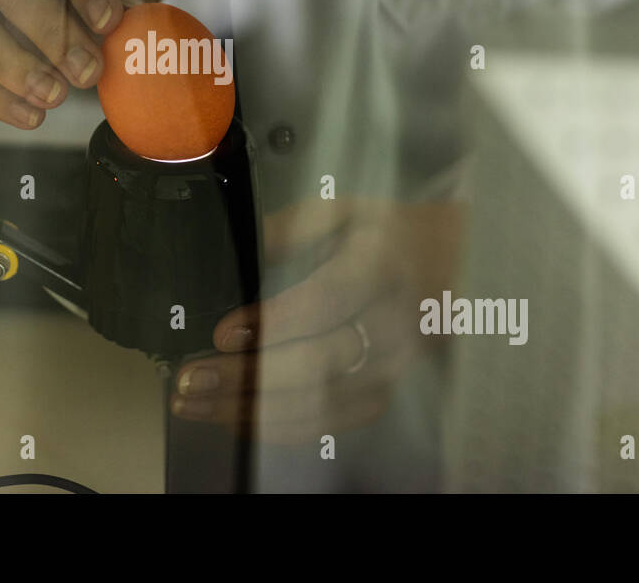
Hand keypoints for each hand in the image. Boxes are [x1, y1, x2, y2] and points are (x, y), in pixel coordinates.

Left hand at [170, 198, 463, 443]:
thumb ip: (286, 230)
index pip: (326, 303)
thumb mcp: (340, 213)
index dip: (272, 323)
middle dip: (246, 378)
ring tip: (194, 404)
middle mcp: (391, 325)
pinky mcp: (382, 395)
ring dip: (250, 411)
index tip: (222, 334)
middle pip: (318, 364)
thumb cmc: (384, 236)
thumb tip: (233, 253)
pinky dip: (275, 427)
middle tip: (189, 380)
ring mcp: (390, 369)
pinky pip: (327, 425)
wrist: (449, 267)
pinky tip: (232, 417)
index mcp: (379, 267)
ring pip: (319, 406)